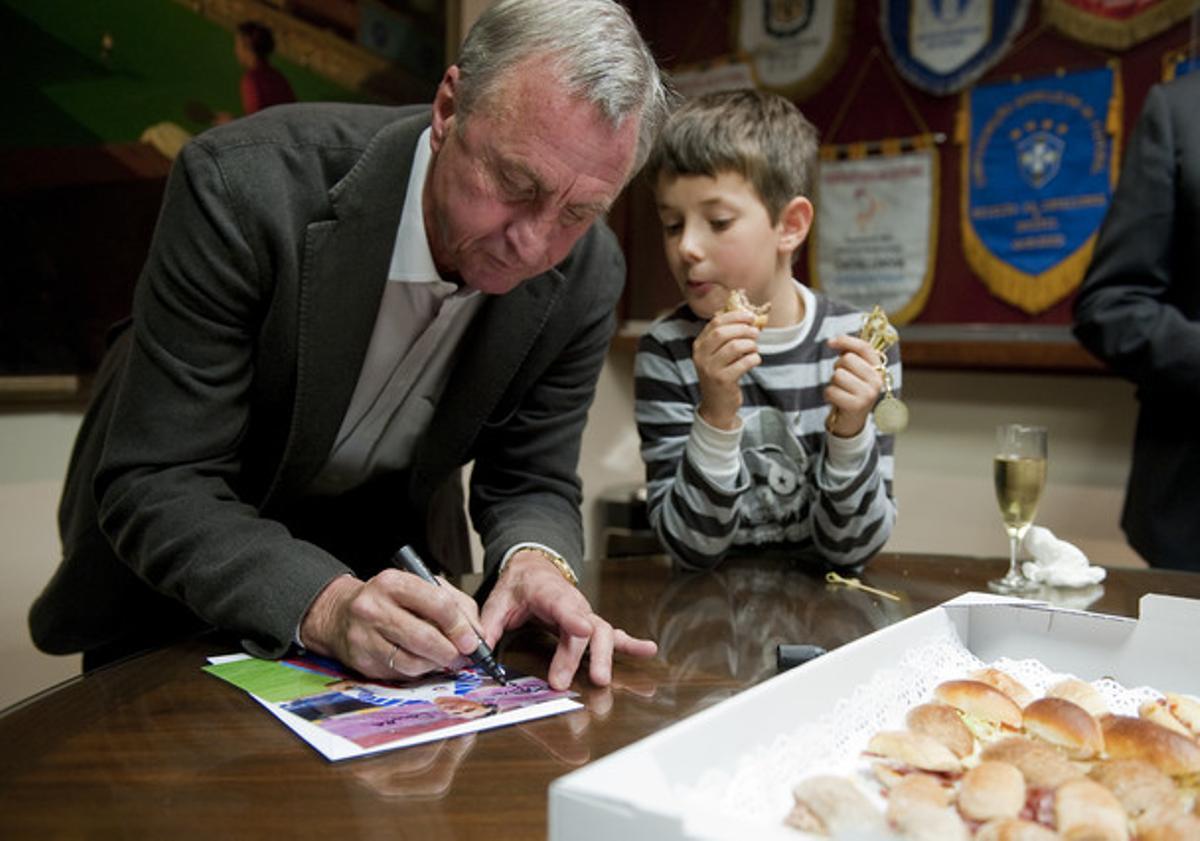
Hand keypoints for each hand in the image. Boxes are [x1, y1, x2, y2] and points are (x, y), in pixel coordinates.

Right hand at [299, 570, 483, 679]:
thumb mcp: (420, 588)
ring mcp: (364, 636)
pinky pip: (400, 674)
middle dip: (451, 652)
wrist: (341, 614)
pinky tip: (422, 663)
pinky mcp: (362, 661)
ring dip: (436, 665)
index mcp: (393, 583)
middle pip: (425, 638)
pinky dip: (418, 672)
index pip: (438, 604)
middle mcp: (374, 608)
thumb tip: (477, 635)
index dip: (460, 626)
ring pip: (412, 662)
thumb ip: (455, 605)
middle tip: (463, 657)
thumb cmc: (389, 600)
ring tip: (444, 660)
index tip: (472, 640)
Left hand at [479, 550, 657, 689]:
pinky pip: (614, 635)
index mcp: (548, 593)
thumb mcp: (498, 600)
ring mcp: (586, 615)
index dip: (572, 619)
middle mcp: (573, 604)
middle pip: (585, 628)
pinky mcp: (591, 624)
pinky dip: (631, 644)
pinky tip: (648, 651)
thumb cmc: (519, 585)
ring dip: (604, 657)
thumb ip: (488, 627)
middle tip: (571, 681)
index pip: (562, 606)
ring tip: (603, 679)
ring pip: (603, 634)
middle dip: (580, 655)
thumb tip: (475, 653)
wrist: (535, 567)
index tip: (581, 631)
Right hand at [693, 310, 761, 429]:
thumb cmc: (721, 375)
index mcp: (699, 346)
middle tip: (755, 332)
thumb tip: (748, 319)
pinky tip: (755, 360)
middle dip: (743, 329)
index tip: (750, 316)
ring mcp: (710, 368)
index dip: (735, 316)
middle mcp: (701, 356)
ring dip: (750, 344)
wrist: (717, 405)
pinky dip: (754, 358)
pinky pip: (743, 362)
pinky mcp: (722, 380)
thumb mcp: (716, 356)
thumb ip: (726, 338)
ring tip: (754, 348)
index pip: (715, 322)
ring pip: (734, 346)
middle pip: (723, 332)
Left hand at [824, 334, 884, 436]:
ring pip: (838, 375)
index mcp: (878, 369)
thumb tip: (833, 342)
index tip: (830, 343)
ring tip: (840, 390)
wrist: (851, 420)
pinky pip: (832, 390)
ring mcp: (868, 394)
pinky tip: (836, 400)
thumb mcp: (855, 371)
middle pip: (847, 359)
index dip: (846, 341)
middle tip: (842, 380)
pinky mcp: (856, 406)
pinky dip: (828, 395)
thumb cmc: (850, 391)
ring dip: (832, 383)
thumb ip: (849, 354)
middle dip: (838, 367)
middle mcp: (877, 381)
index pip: (864, 347)